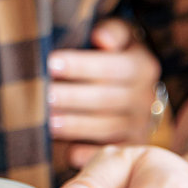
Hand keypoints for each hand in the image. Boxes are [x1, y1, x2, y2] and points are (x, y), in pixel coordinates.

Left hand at [47, 18, 161, 146]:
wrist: (134, 90)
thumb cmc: (114, 56)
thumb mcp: (122, 37)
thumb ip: (114, 32)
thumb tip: (102, 37)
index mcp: (142, 66)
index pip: (110, 66)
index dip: (79, 65)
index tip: (50, 63)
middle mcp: (144, 98)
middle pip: (104, 99)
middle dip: (70, 97)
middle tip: (42, 96)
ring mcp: (139, 127)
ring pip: (106, 128)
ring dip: (75, 126)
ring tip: (47, 122)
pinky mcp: (129, 149)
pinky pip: (110, 154)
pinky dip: (90, 156)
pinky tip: (68, 154)